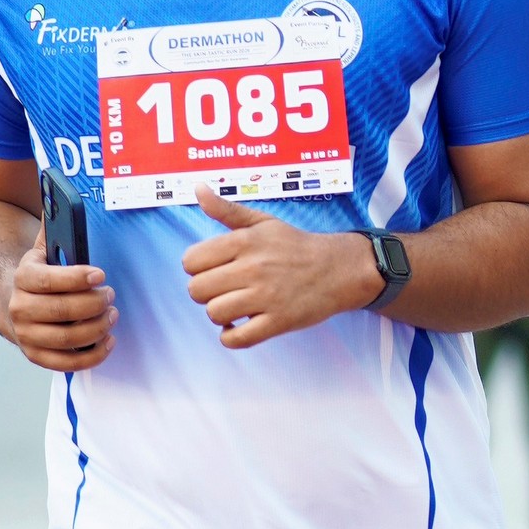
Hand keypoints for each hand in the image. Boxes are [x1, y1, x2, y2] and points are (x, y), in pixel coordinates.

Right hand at [5, 233, 116, 371]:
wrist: (15, 305)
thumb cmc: (41, 276)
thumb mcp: (43, 251)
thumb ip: (54, 230)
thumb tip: (61, 196)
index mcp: (23, 278)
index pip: (48, 280)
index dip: (76, 278)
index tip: (100, 275)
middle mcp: (20, 308)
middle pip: (62, 310)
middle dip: (93, 304)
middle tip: (110, 296)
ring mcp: (27, 334)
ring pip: (67, 337)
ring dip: (97, 328)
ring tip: (112, 316)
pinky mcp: (36, 355)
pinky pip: (66, 363)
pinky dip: (91, 356)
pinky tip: (108, 341)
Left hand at [183, 192, 383, 347]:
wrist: (338, 268)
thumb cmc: (294, 245)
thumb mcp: (262, 221)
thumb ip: (226, 209)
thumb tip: (198, 189)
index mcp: (244, 241)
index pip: (190, 261)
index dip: (197, 268)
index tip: (214, 269)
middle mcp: (252, 268)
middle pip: (196, 290)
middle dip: (206, 292)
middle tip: (224, 288)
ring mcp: (266, 297)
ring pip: (214, 313)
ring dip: (220, 314)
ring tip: (234, 306)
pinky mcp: (278, 321)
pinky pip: (237, 339)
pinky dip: (230, 337)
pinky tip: (239, 325)